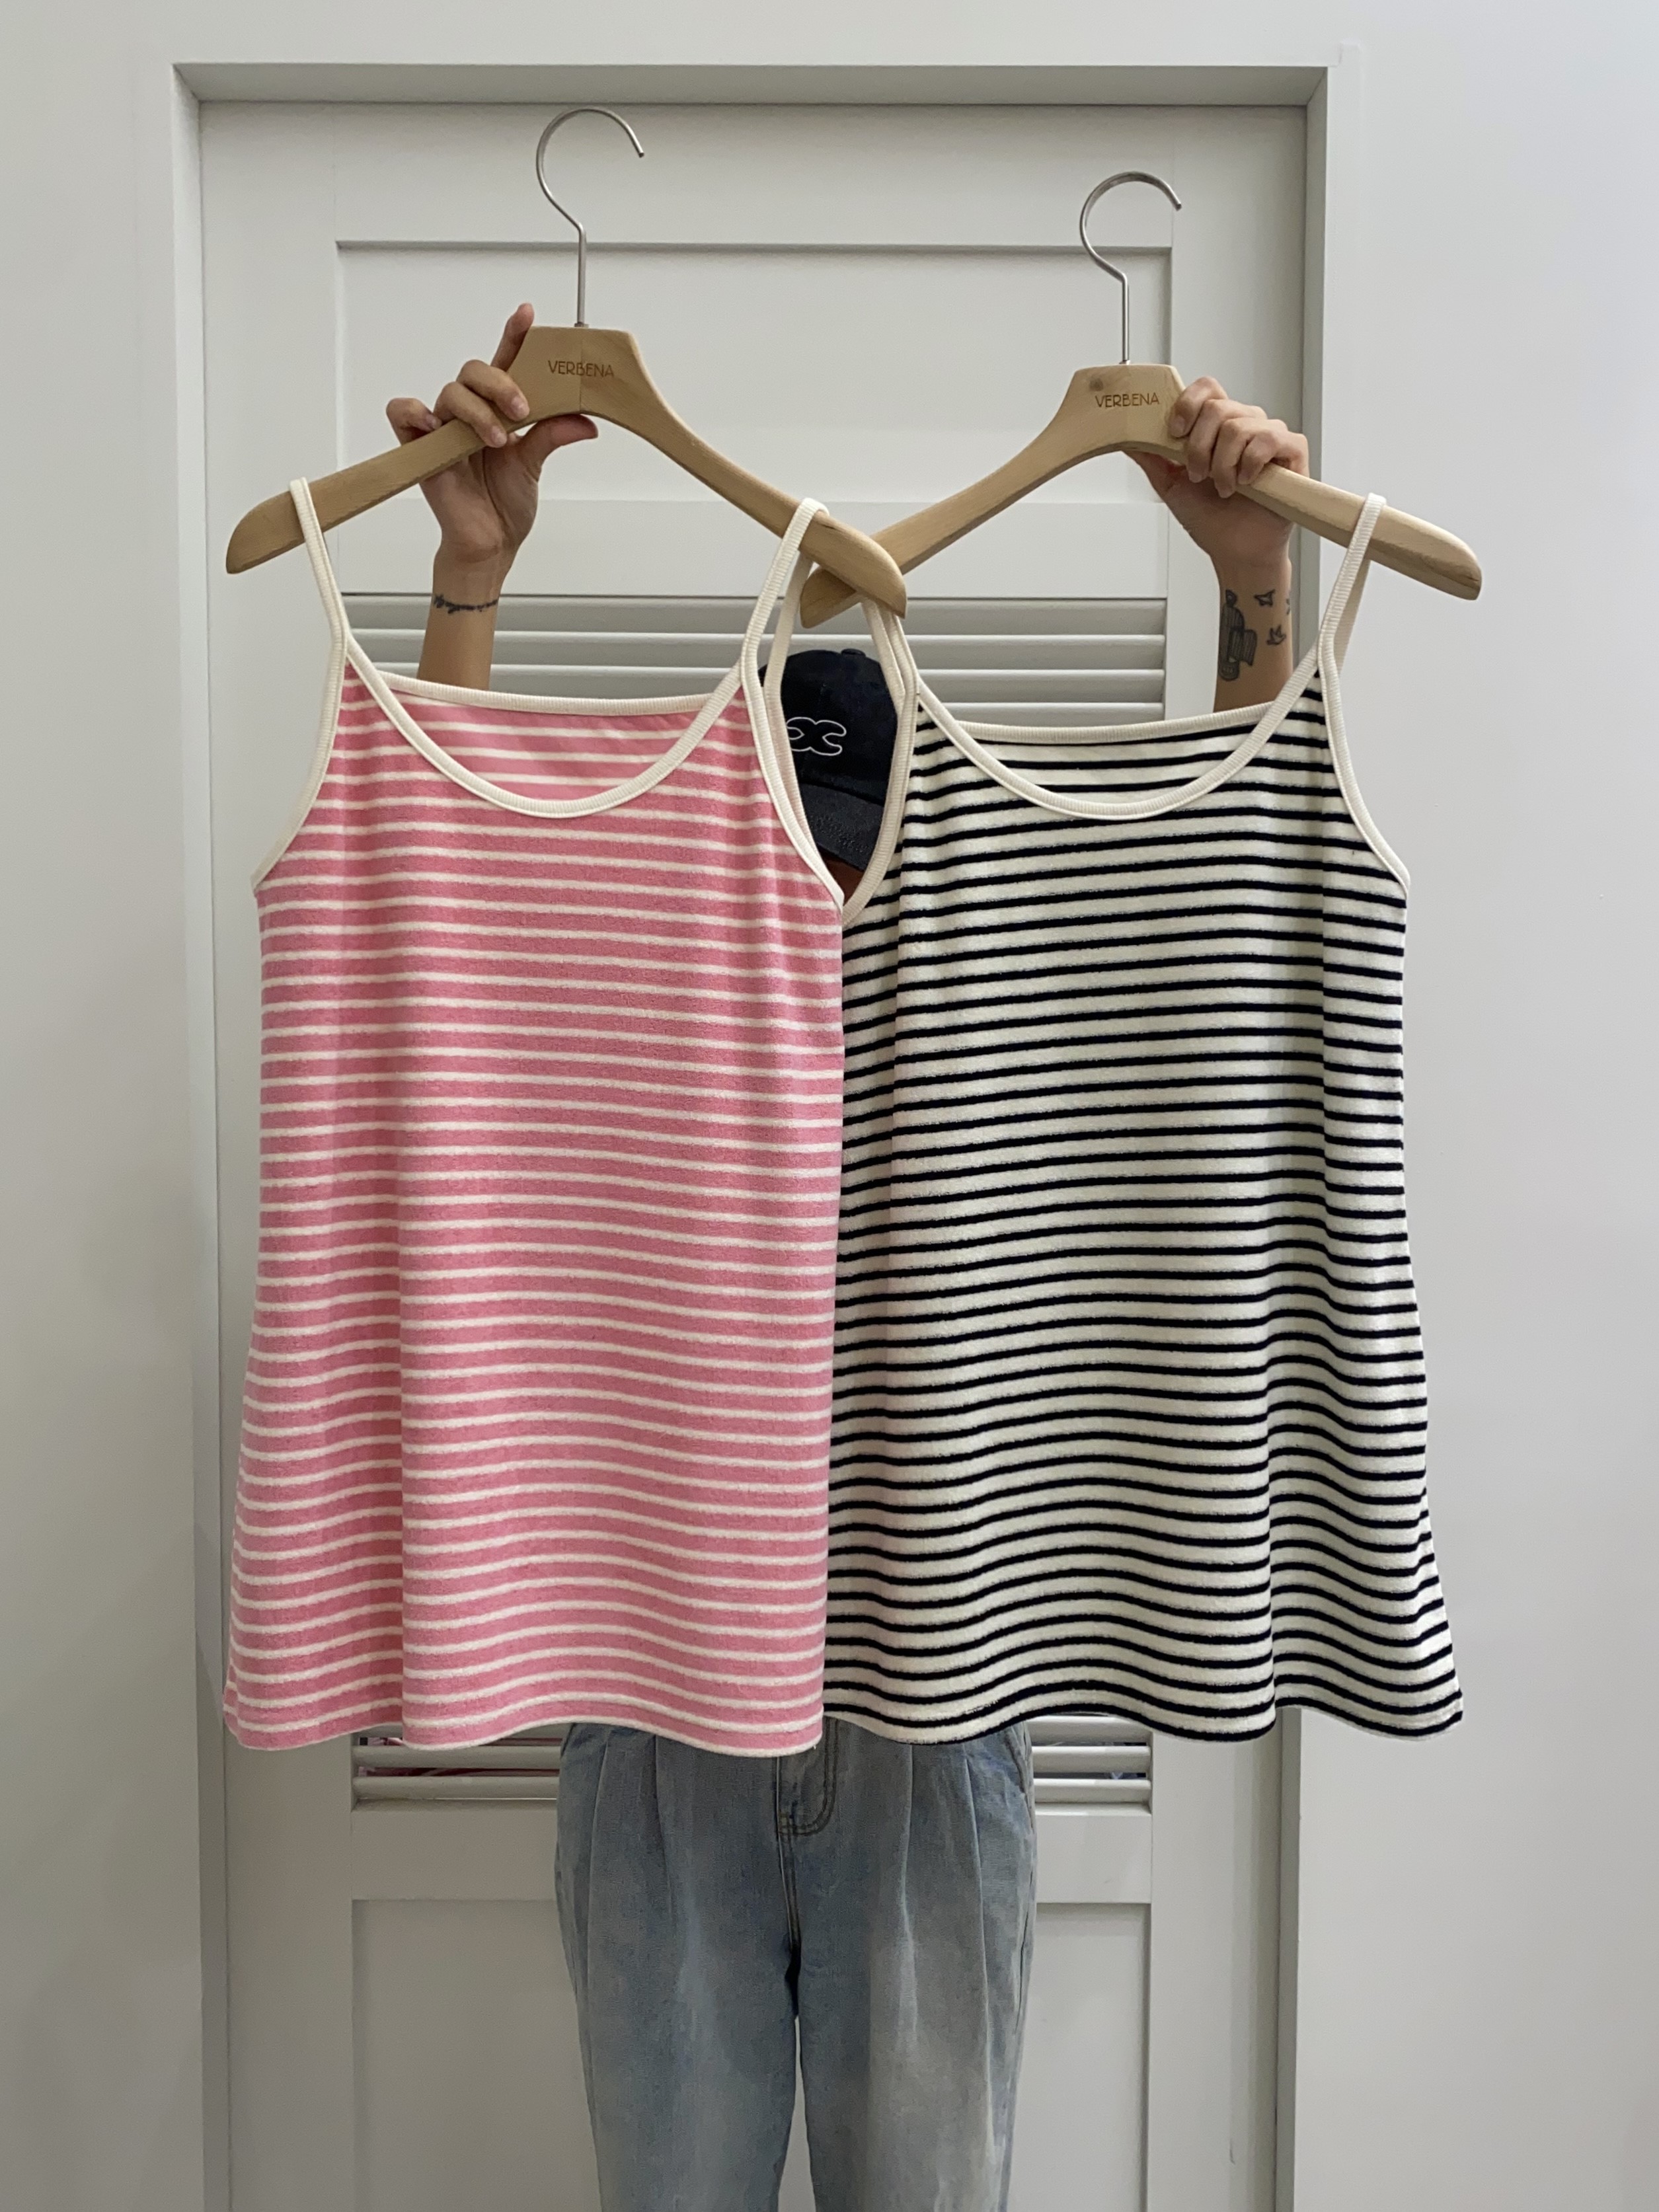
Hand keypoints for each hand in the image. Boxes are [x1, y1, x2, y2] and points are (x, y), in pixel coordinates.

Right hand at [386, 302, 597, 579]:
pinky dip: (414, 411)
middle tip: (522, 409)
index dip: (513, 336)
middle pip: (474, 371)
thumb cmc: (506, 503)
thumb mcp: (535, 464)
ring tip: (497, 441)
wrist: (490, 543)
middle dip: (500, 383)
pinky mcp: (421, 448)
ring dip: (477, 411)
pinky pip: (403, 413)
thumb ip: (553, 435)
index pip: (505, 362)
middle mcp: (470, 412)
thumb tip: (585, 421)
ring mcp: (444, 428)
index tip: (528, 315)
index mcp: (499, 409)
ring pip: (450, 391)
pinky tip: (435, 425)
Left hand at [1129, 378, 1308, 573]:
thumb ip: (1150, 457)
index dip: (1188, 404)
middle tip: (1200, 475)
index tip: (1175, 433)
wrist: (1236, 553)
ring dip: (1223, 463)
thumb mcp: (1170, 485)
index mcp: (1217, 426)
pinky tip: (1246, 482)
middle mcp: (1245, 424)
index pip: (1207, 389)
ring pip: (1240, 425)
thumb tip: (1124, 435)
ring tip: (1224, 487)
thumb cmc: (1211, 520)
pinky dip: (1251, 462)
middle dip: (1200, 446)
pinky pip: (1270, 438)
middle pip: (1218, 407)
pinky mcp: (1292, 452)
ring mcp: (1269, 436)